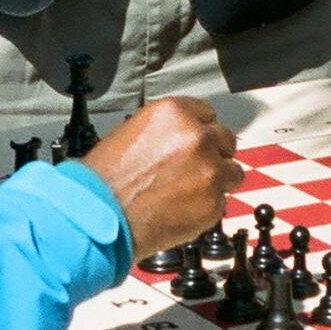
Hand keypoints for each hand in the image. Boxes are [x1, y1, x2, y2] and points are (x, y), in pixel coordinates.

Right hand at [80, 95, 242, 256]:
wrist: (98, 215)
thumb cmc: (105, 179)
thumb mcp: (134, 133)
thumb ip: (168, 132)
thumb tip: (186, 138)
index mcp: (174, 113)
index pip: (207, 114)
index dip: (201, 131)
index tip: (198, 142)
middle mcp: (196, 137)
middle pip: (225, 140)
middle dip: (213, 155)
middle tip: (194, 171)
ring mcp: (208, 170)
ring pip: (232, 172)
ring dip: (217, 182)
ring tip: (190, 194)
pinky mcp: (213, 202)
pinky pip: (222, 202)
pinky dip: (207, 208)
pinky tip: (182, 210)